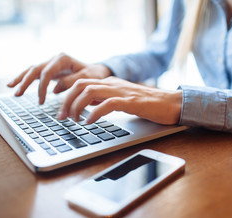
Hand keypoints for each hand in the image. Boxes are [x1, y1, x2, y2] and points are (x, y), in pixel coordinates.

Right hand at [7, 53, 111, 103]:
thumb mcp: (87, 78)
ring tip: (11, 88)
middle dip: (25, 81)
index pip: (47, 72)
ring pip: (32, 70)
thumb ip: (71, 82)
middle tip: (18, 94)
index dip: (42, 87)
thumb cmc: (94, 75)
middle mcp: (54, 59)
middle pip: (36, 69)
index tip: (41, 100)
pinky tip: (15, 85)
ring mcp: (51, 64)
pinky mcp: (50, 71)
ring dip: (21, 79)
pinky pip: (35, 74)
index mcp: (63, 59)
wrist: (98, 72)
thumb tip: (55, 90)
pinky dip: (25, 79)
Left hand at [57, 77, 182, 124]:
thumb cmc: (147, 104)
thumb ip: (105, 99)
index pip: (81, 82)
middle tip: (63, 117)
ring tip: (75, 120)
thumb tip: (87, 105)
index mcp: (109, 83)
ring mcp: (121, 91)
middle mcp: (113, 84)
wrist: (170, 103)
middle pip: (80, 84)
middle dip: (66, 101)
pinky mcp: (131, 101)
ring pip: (90, 90)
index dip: (66, 94)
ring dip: (77, 106)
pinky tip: (90, 122)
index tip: (61, 110)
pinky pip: (108, 104)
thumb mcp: (121, 99)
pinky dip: (95, 112)